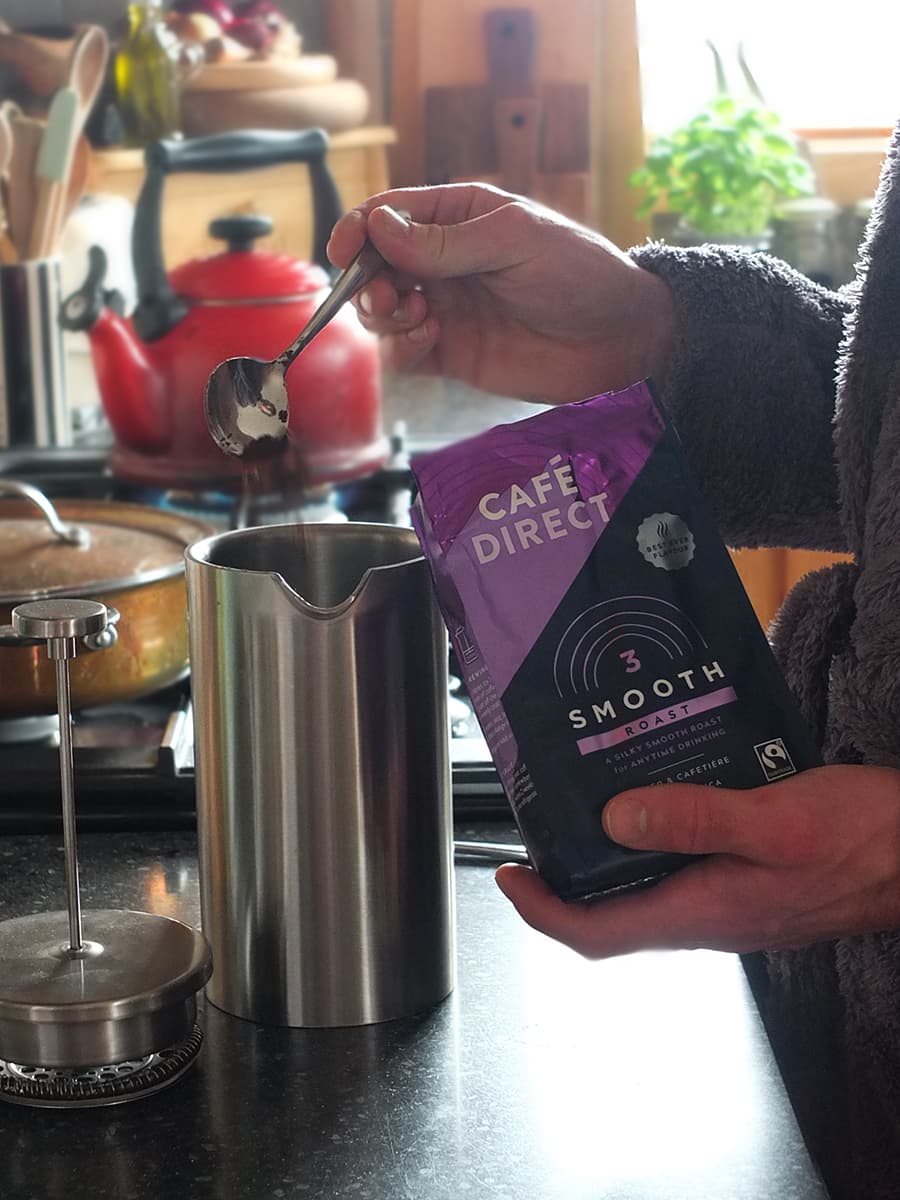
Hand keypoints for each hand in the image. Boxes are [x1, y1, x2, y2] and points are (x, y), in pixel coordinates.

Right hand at [326, 183, 674, 404]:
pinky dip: (403, 347)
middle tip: (386, 296)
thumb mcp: (514, 242)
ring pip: (382, 310)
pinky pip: (404, 352)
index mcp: (459, 218)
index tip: (344, 250)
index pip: (390, 216)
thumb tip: (379, 227)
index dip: (359, 229)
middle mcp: (444, 262)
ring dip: (383, 314)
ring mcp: (446, 308)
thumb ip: (445, 242)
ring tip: (418, 317)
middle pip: (376, 265)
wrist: (619, 340)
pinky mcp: (451, 353)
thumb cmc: (579, 274)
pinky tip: (431, 338)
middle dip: (368, 279)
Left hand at [495, 765, 899, 955]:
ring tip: (585, 808)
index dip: (542, 910)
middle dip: (564, 882)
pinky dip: (652, 843)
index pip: (597, 933)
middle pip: (612, 915)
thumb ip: (693, 819)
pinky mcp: (748, 883)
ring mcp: (730, 903)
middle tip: (538, 833)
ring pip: (645, 892)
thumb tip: (615, 820)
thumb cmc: (863, 840)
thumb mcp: (773, 819)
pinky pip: (682, 872)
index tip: (509, 876)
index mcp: (704, 910)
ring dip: (606, 860)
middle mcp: (709, 916)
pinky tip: (657, 800)